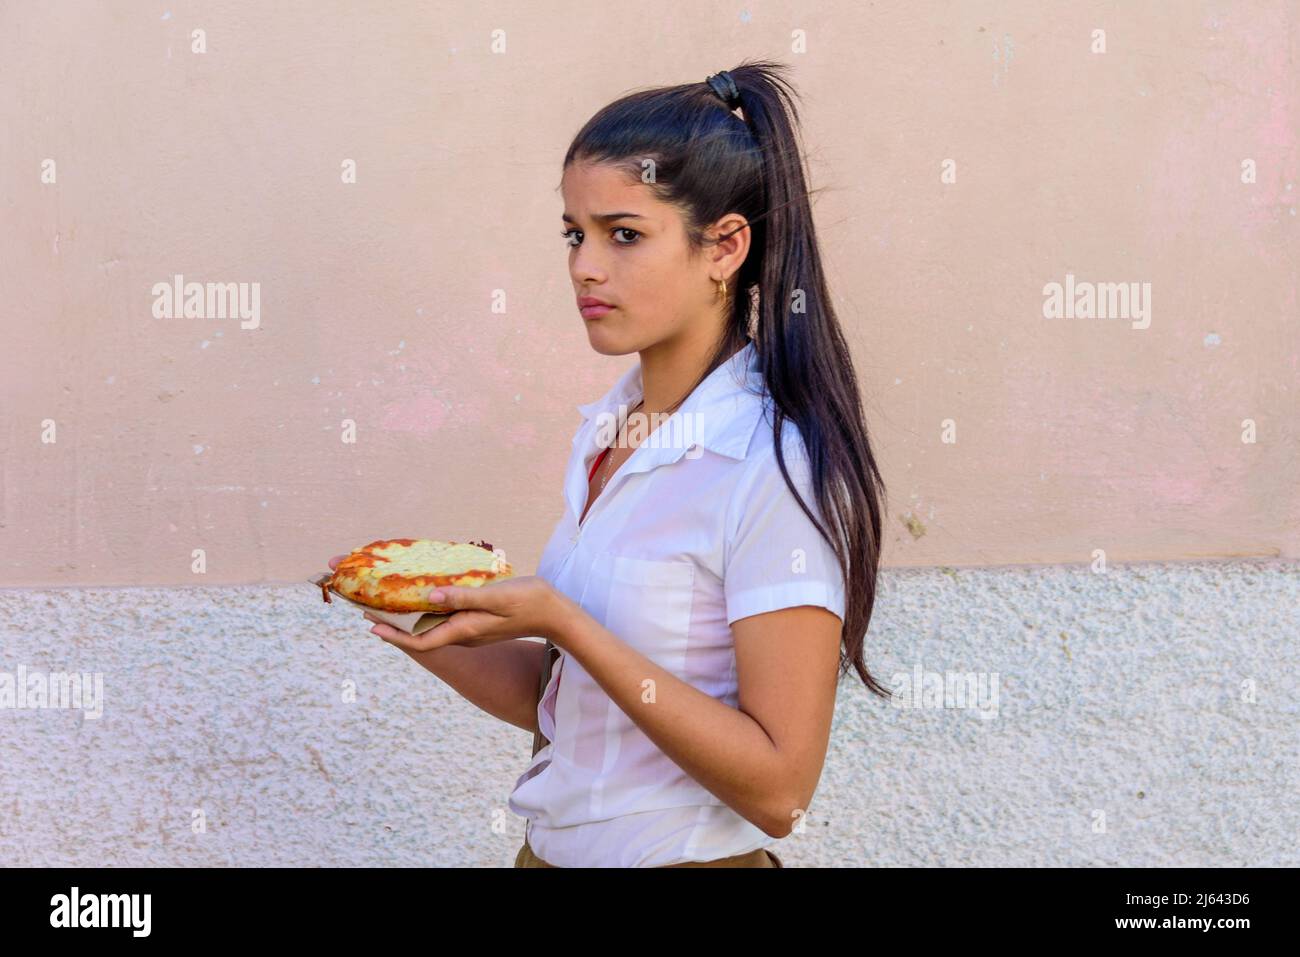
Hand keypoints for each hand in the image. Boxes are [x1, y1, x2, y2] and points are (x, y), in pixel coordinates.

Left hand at [359, 573, 570, 652]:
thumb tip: (430, 595)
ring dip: (408, 614)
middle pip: (420, 633)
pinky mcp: (476, 622)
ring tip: (387, 598)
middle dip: (393, 622)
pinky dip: (427, 608)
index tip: (371, 625)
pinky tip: (423, 593)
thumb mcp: (496, 597)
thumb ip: (463, 597)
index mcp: (464, 630)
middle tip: (367, 605)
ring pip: (431, 625)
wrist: (556, 614)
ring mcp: (469, 629)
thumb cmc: (528, 603)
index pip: (420, 641)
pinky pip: (444, 617)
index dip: (393, 636)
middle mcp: (462, 634)